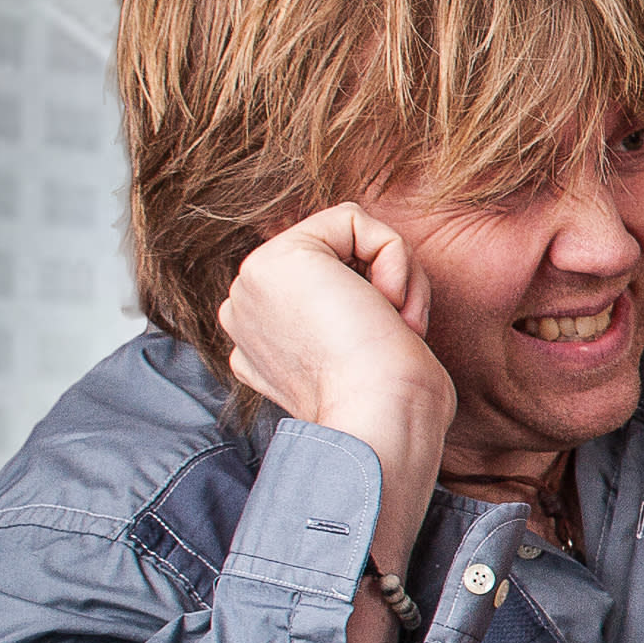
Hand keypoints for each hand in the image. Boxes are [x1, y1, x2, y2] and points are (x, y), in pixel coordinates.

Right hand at [218, 204, 454, 538]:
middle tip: (396, 338)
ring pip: (350, 237)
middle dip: (389, 288)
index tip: (386, 353)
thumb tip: (368, 295)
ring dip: (398, 278)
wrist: (381, 423)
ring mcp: (253, 284)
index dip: (379, 307)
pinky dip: (395, 258)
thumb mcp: (365, 358)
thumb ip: (348, 322)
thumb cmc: (394, 406)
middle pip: (340, 258)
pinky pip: (355, 219)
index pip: (327, 286)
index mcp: (259, 342)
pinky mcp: (279, 257)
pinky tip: (387, 307)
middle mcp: (245, 312)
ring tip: (394, 327)